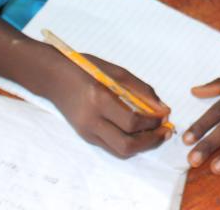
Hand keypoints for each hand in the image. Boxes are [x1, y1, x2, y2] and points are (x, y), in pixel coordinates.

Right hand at [42, 51, 171, 157]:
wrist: (53, 78)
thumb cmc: (85, 69)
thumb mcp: (116, 72)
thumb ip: (141, 90)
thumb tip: (163, 108)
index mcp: (99, 100)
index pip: (132, 122)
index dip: (153, 122)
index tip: (166, 115)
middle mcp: (92, 121)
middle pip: (127, 145)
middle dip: (151, 141)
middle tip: (166, 131)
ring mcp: (87, 132)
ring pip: (120, 151)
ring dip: (142, 146)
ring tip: (157, 134)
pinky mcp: (86, 137)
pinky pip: (111, 148)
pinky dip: (129, 144)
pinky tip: (140, 134)